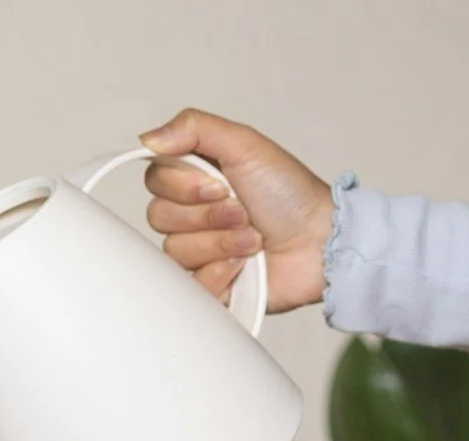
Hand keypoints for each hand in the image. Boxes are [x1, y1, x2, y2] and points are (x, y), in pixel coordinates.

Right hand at [139, 109, 333, 313]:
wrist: (320, 243)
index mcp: (196, 178)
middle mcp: (192, 214)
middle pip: (159, 217)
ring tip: (253, 240)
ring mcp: (198, 250)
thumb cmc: (291, 195)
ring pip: (175, 251)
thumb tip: (147, 138)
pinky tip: (244, 266)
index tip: (220, 185)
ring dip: (221, 243)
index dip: (184, 186)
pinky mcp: (206, 284)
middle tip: (244, 212)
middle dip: (208, 216)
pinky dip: (220, 273)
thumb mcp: (246, 145)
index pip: (155, 180)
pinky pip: (188, 284)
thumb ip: (194, 128)